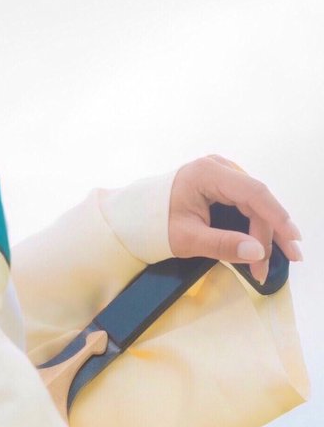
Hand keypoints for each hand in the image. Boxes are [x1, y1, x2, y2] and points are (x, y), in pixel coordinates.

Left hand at [168, 155, 303, 284]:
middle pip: (256, 200)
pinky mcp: (220, 185)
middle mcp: (218, 167)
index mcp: (207, 173)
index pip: (253, 193)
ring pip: (254, 203)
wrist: (134, 216)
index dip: (276, 217)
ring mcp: (220, 174)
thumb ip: (222, 245)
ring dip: (267, 230)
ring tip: (282, 257)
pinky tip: (266, 243)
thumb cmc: (155, 225)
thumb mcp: (187, 239)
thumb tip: (258, 253)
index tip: (292, 240)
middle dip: (271, 232)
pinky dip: (255, 224)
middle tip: (289, 259)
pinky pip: (245, 203)